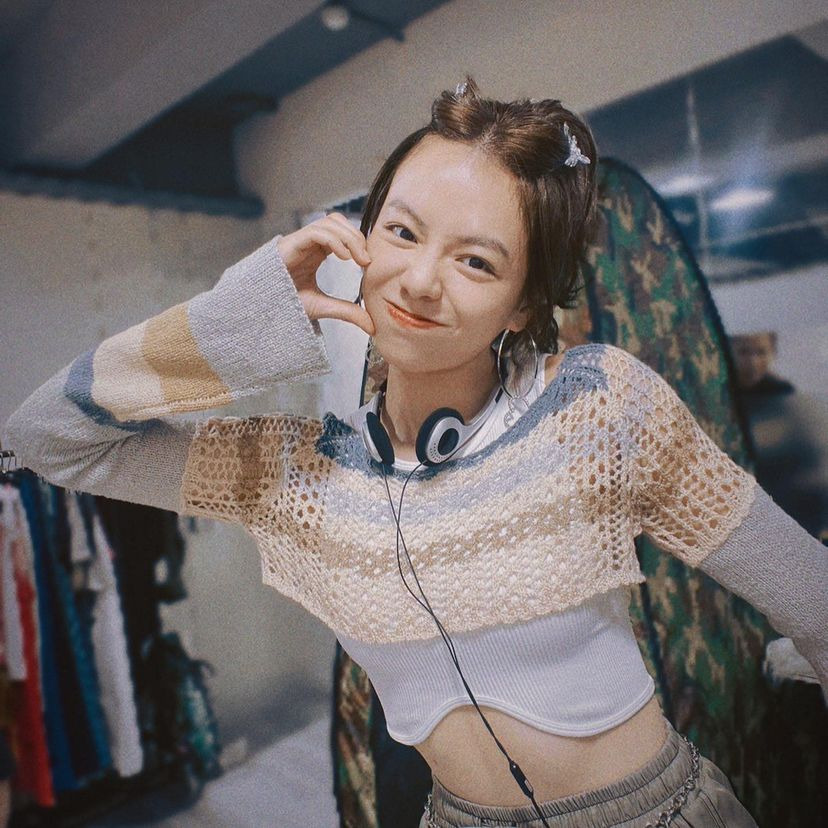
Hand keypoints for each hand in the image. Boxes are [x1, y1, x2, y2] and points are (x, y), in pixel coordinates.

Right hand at [276, 213, 374, 335]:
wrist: (263, 310)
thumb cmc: (287, 304)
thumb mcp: (324, 307)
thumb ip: (348, 312)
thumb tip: (373, 326)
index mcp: (317, 252)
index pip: (342, 232)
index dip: (358, 241)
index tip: (368, 263)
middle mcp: (309, 243)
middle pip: (337, 222)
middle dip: (356, 236)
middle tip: (366, 260)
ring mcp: (299, 241)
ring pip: (328, 222)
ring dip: (347, 236)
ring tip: (357, 259)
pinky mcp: (290, 244)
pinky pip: (315, 232)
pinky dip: (333, 240)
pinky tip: (343, 258)